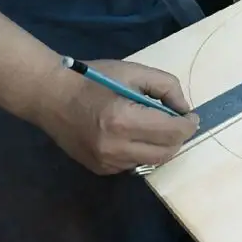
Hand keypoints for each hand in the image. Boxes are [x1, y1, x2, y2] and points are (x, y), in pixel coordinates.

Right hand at [33, 59, 198, 174]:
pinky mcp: (100, 169)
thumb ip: (166, 87)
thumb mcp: (134, 72)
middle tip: (178, 122)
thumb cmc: (94, 78)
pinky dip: (143, 152)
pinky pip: (135, 164)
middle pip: (167, 151)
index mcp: (123, 119)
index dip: (188, 124)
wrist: (50, 96)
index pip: (172, 132)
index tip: (191, 116)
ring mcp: (106, 162)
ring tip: (157, 127)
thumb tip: (184, 109)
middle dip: (178, 137)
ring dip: (162, 146)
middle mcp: (115, 147)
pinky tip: (135, 135)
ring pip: (153, 161)